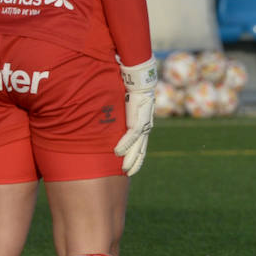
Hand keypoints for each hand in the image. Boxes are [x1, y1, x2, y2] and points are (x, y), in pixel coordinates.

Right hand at [114, 58, 157, 176]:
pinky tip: (117, 153)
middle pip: (140, 150)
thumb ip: (121, 116)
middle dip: (134, 163)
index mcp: (143, 125)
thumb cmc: (131, 92)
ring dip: (130, 159)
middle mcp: (145, 128)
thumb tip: (109, 119)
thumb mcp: (126, 108)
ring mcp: (143, 126)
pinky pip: (131, 137)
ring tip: (124, 170)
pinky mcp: (139, 121)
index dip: (136, 156)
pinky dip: (124, 145)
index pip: (140, 145)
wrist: (140, 82)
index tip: (130, 166)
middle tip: (127, 173)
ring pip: (137, 148)